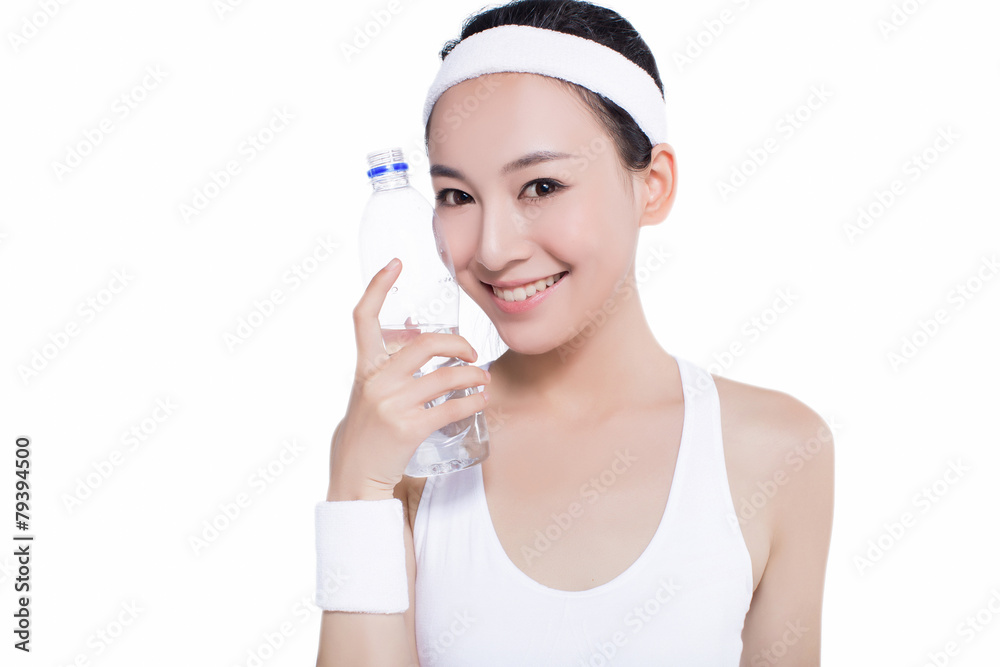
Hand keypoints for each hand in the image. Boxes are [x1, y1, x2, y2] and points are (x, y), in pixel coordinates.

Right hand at [326, 258, 489, 499]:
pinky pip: (450, 407)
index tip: (396, 264)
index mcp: (364, 367)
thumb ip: (388, 365)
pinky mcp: (407, 428)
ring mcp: (391, 405)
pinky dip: (472, 401)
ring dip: (473, 377)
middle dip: (458, 344)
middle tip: (471, 354)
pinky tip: (481, 400)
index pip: (362, 317)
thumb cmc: (367, 430)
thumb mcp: (369, 391)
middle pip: (425, 344)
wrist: (354, 474)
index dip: (377, 286)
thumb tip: (414, 331)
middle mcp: (375, 381)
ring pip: (445, 377)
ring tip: (483, 380)